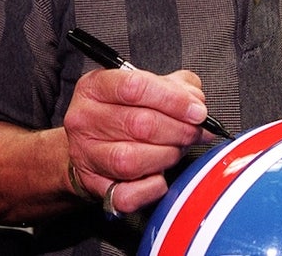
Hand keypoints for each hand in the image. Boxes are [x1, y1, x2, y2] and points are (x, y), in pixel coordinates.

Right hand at [63, 68, 212, 213]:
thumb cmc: (120, 114)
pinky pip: (127, 194)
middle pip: (140, 124)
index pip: (135, 87)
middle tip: (194, 133)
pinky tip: (159, 175)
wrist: (89, 147)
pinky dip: (152, 187)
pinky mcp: (93, 186)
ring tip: (175, 150)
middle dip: (179, 130)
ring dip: (167, 156)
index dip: (174, 100)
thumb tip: (196, 102)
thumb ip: (174, 86)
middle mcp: (84, 118)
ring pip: (132, 160)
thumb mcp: (143, 87)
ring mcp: (85, 154)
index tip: (197, 111)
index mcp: (94, 87)